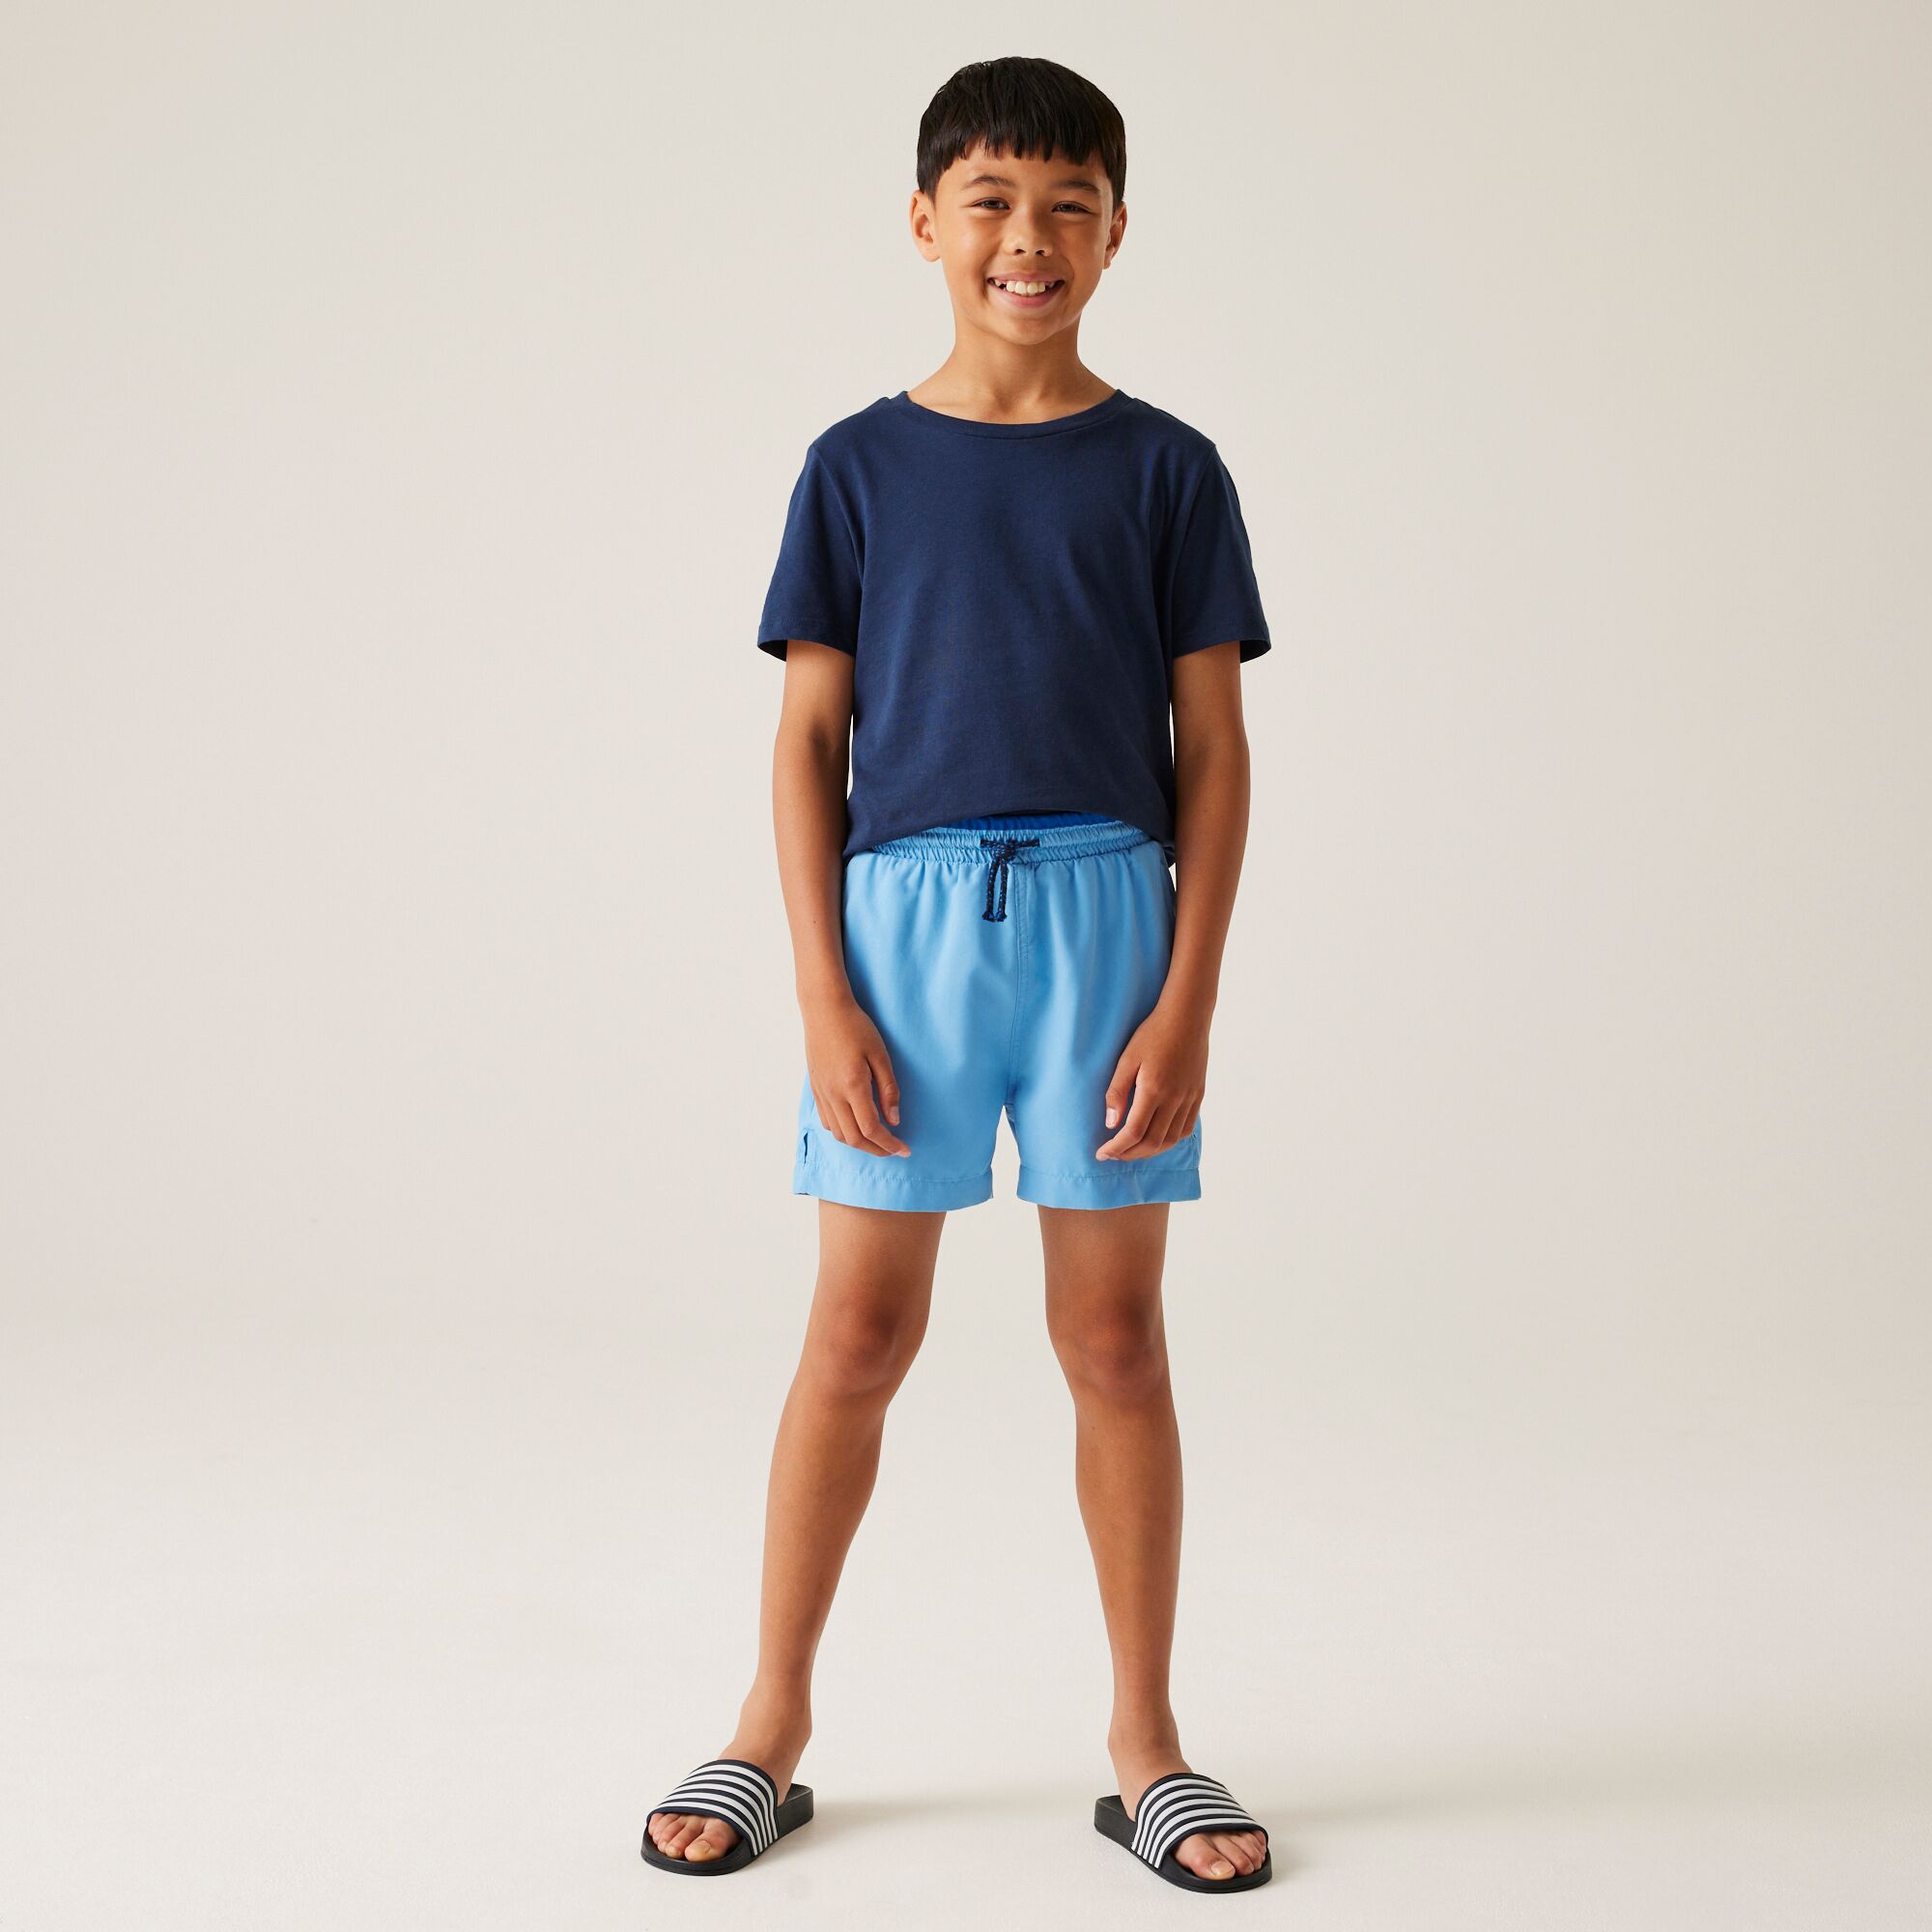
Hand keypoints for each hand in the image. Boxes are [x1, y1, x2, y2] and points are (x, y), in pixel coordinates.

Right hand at [802, 993, 909, 1156]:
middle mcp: (833, 1095)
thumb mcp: (881, 1055)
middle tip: (894, 1150)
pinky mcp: (816, 1089)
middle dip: (876, 1150)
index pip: (871, 1129)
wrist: (824, 1010)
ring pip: (838, 1134)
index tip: (904, 1149)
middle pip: (853, 1138)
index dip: (889, 1144)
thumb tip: (894, 1120)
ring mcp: (821, 1093)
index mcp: (852, 1086)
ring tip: (878, 1141)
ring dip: (859, 1143)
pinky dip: (843, 1132)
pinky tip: (856, 1126)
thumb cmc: (856, 1027)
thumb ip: (888, 1089)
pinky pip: (827, 1121)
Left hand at [1096, 1000, 1207, 1160]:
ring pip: (1171, 1140)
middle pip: (1152, 1142)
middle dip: (1130, 1154)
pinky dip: (1170, 1140)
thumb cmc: (1152, 1034)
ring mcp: (1190, 1098)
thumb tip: (1111, 1124)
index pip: (1133, 1132)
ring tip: (1132, 1150)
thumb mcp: (1127, 1058)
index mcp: (1153, 1089)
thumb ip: (1117, 1092)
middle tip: (1113, 1154)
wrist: (1187, 1016)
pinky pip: (1186, 1128)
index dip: (1116, 1148)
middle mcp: (1175, 1098)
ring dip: (1149, 1151)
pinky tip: (1157, 1138)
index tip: (1101, 1153)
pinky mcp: (1198, 1095)